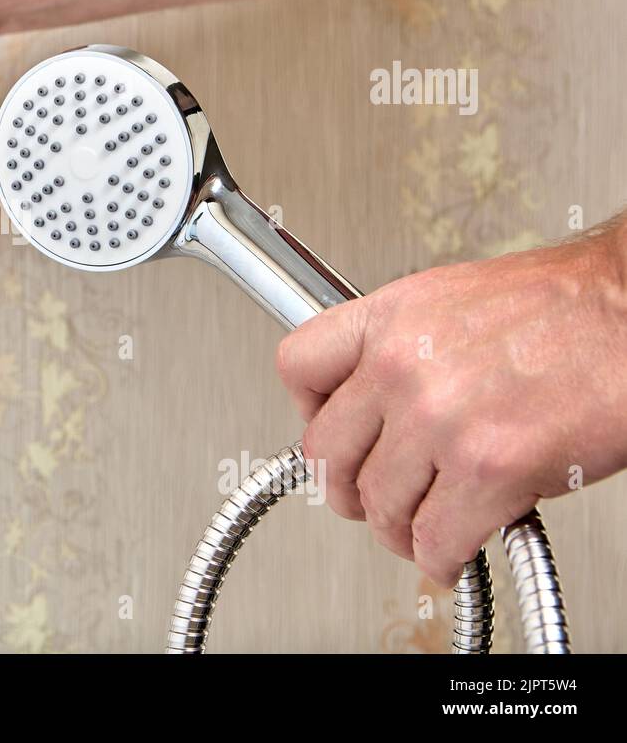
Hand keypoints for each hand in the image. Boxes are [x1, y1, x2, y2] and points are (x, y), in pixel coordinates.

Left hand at [276, 220, 626, 586]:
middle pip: (325, 452)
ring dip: (396, 529)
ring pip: (378, 504)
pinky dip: (439, 558)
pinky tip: (451, 550)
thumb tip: (372, 405)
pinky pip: (433, 540)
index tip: (328, 430)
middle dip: (347, 488)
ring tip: (419, 526)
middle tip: (369, 499)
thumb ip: (399, 348)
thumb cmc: (563, 308)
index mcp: (390, 318)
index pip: (297, 367)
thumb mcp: (451, 301)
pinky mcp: (489, 470)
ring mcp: (441, 420)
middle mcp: (403, 366)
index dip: (307, 411)